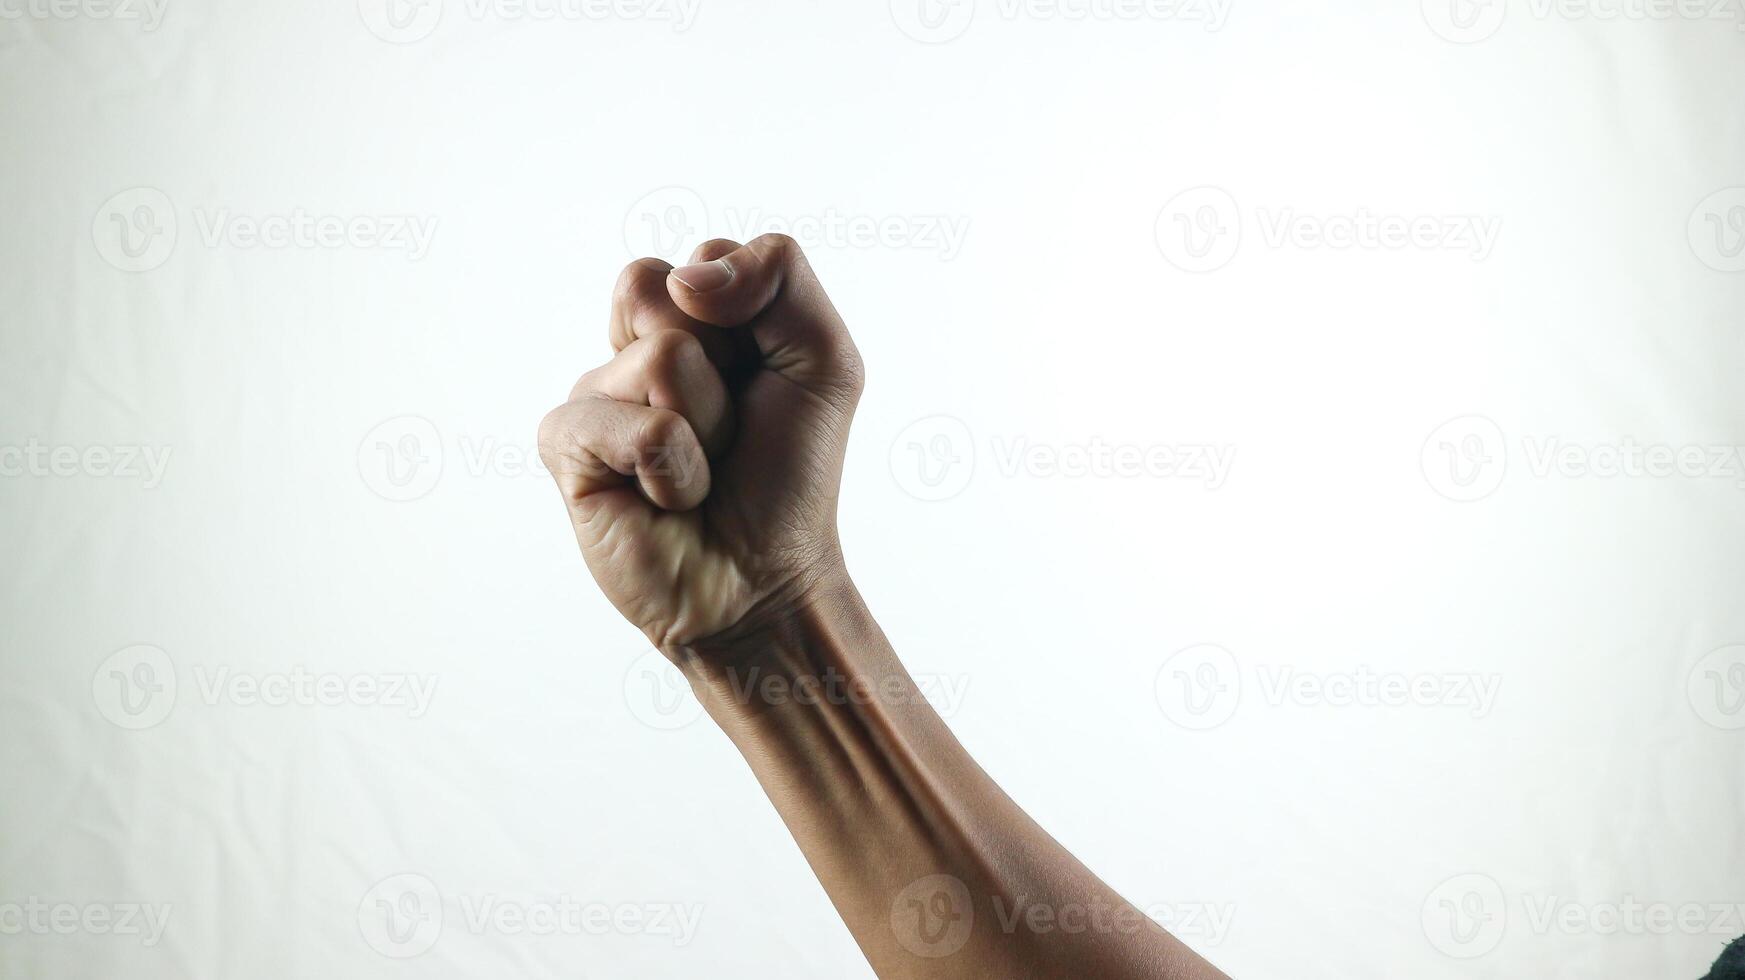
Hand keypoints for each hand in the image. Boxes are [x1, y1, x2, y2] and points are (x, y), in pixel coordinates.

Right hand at [538, 235, 864, 652]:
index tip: (763, 383)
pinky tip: (665, 501)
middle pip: (666, 290)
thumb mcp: (825, 360)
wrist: (762, 578)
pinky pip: (637, 428)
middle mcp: (633, 345)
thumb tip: (686, 278)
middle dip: (726, 367)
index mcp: (691, 316)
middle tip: (730, 428)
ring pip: (662, 359)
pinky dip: (676, 474)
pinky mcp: (565, 445)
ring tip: (701, 470)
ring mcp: (595, 391)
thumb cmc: (788, 473)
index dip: (753, 323)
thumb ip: (781, 276)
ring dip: (710, 428)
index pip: (707, 259)